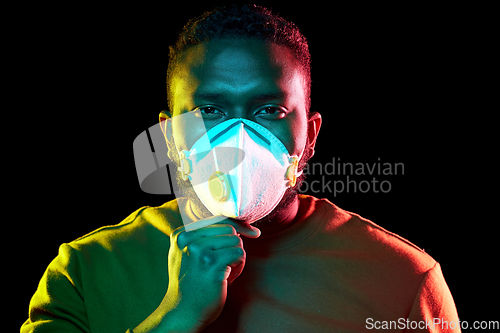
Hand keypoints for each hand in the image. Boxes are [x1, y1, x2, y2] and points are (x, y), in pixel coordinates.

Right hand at [135, 216, 259, 331]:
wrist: (182, 312)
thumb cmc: (192, 284)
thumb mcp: (190, 254)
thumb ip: (208, 237)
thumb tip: (247, 228)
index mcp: (181, 234)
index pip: (217, 219)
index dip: (237, 227)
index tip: (252, 232)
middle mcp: (187, 239)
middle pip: (228, 229)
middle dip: (234, 246)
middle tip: (226, 264)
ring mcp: (198, 250)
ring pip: (236, 241)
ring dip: (237, 258)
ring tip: (225, 272)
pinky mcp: (211, 263)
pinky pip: (239, 253)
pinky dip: (239, 266)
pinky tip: (228, 277)